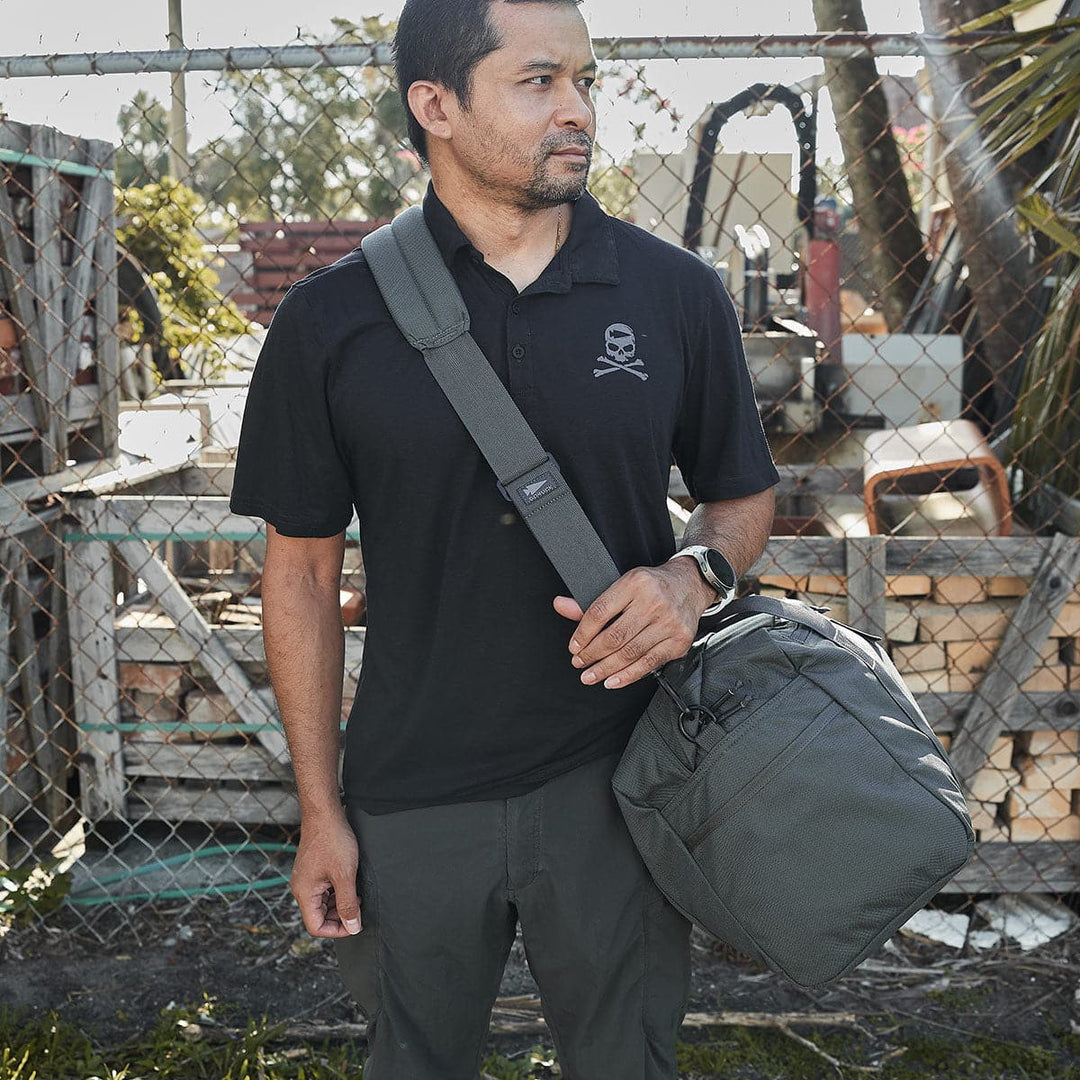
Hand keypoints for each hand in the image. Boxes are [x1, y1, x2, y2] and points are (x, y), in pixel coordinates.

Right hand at [291, 808, 362, 937]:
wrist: (325, 813)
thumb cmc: (333, 841)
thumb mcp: (345, 876)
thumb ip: (348, 904)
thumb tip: (353, 927)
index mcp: (305, 893)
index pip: (316, 926)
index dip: (337, 930)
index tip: (355, 923)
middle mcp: (302, 888)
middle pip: (319, 916)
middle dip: (340, 916)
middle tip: (359, 907)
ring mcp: (307, 878)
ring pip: (323, 903)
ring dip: (340, 903)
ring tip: (357, 894)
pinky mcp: (314, 869)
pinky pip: (324, 889)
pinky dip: (338, 891)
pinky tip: (351, 882)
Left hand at [553, 559, 716, 688]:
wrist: (690, 585)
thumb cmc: (651, 587)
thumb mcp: (622, 585)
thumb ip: (592, 601)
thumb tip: (560, 606)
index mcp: (635, 583)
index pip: (600, 612)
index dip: (582, 633)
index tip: (574, 647)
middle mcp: (653, 602)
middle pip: (614, 636)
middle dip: (592, 654)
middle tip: (579, 663)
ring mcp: (669, 622)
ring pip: (630, 652)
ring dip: (606, 669)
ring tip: (590, 675)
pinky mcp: (679, 641)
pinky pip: (649, 663)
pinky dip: (628, 675)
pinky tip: (612, 680)